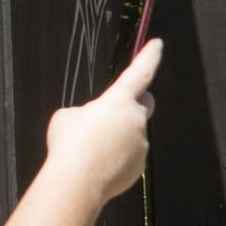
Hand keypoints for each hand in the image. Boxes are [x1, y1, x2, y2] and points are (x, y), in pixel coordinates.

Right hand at [44, 39, 160, 205]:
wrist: (76, 183)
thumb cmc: (68, 144)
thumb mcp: (68, 117)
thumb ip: (88, 113)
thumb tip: (97, 122)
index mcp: (118, 101)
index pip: (140, 72)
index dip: (149, 56)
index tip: (158, 43)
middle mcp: (136, 120)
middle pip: (145, 103)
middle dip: (135, 102)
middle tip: (115, 110)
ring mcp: (141, 144)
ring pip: (131, 134)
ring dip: (116, 136)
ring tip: (91, 149)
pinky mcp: (139, 166)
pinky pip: (128, 156)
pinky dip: (116, 157)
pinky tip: (97, 166)